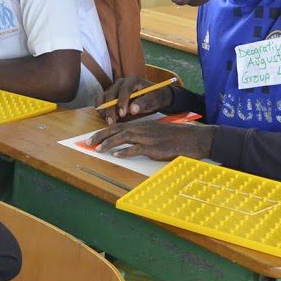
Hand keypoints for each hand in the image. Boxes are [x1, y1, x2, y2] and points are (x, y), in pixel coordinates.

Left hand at [88, 121, 215, 160]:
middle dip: (100, 136)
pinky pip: (136, 149)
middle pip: (116, 130)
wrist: (192, 138)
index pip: (117, 126)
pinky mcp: (154, 148)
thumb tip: (128, 144)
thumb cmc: (174, 137)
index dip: (103, 132)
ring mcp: (148, 138)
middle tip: (87, 144)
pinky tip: (116, 155)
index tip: (92, 138)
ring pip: (123, 138)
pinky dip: (124, 152)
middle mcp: (142, 129)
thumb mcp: (155, 133)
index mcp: (141, 125)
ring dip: (108, 144)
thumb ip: (141, 137)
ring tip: (98, 150)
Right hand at [96, 76, 172, 124]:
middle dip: (110, 109)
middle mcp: (121, 83)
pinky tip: (107, 119)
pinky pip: (101, 102)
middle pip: (110, 94)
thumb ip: (144, 103)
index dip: (122, 102)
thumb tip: (132, 110)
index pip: (124, 89)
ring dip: (104, 110)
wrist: (155, 97)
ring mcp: (114, 89)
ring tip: (109, 122)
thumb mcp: (154, 100)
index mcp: (133, 80)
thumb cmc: (155, 97)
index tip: (123, 114)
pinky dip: (102, 110)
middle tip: (112, 122)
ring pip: (103, 98)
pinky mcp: (110, 96)